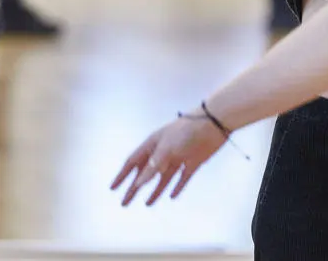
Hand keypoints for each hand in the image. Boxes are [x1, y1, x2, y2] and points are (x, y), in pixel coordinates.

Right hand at [111, 115, 226, 206]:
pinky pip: (182, 178)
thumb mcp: (166, 148)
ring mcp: (178, 157)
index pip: (133, 162)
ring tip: (147, 203)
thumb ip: (153, 166)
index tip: (113, 188)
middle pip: (146, 173)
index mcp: (153, 144)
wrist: (214, 123)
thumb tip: (138, 184)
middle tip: (125, 203)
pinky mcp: (193, 162)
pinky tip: (172, 196)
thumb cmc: (186, 132)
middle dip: (134, 188)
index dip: (122, 176)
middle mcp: (164, 152)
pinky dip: (177, 187)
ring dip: (155, 190)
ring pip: (163, 178)